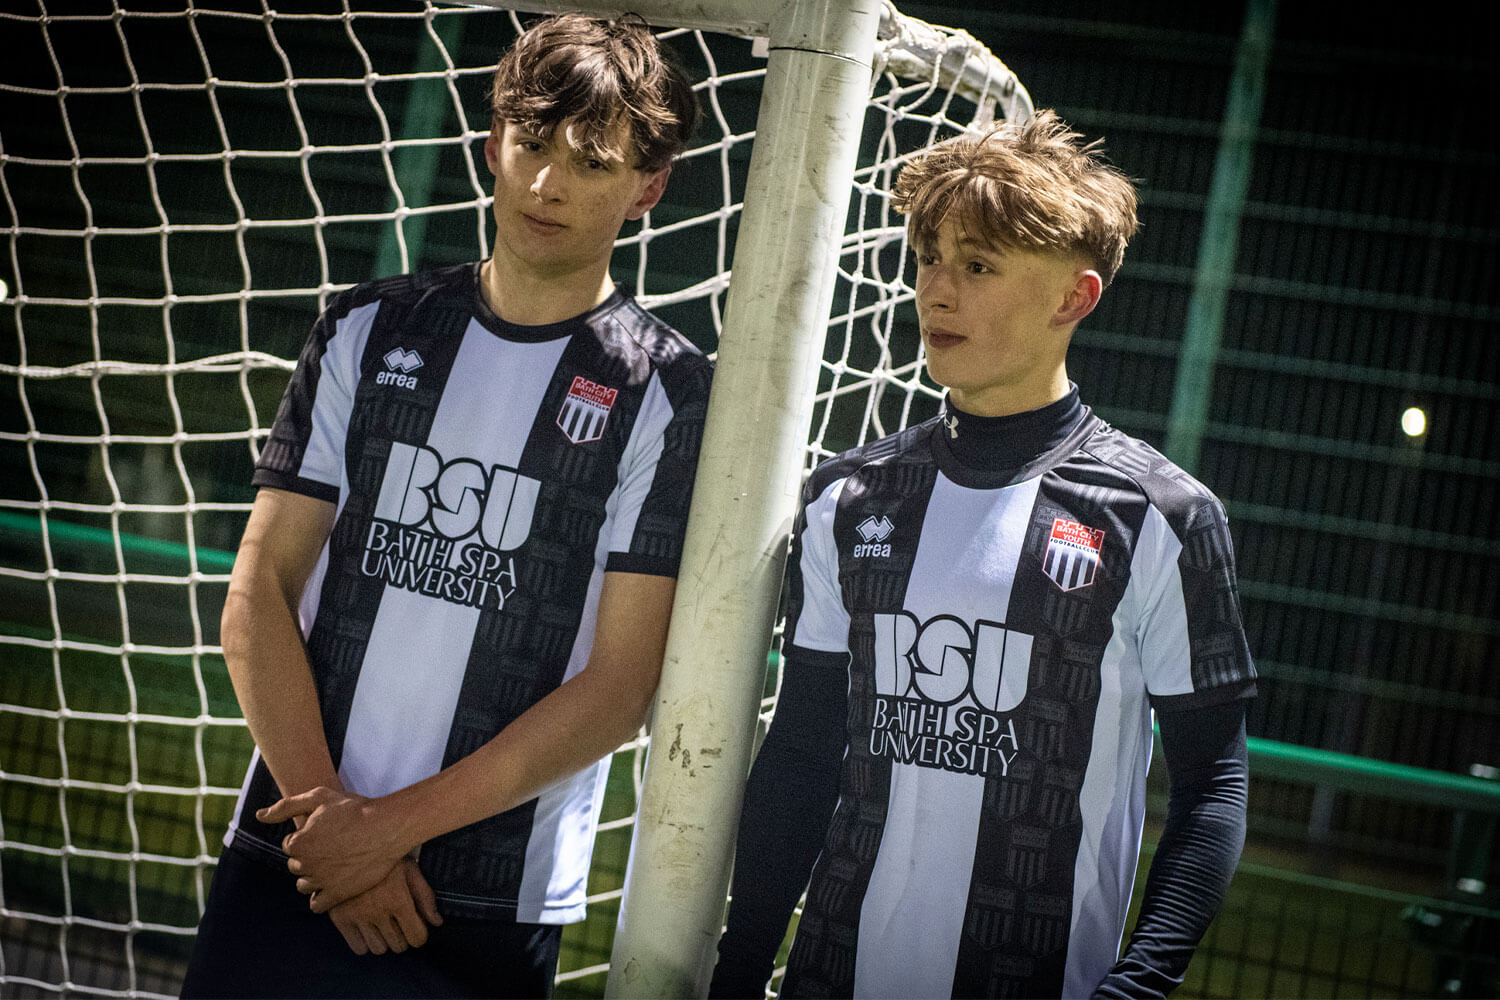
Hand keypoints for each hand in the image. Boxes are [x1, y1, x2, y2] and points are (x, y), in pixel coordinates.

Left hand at [257, 786, 406, 910]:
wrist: (386, 827)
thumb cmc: (353, 809)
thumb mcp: (318, 797)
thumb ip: (285, 806)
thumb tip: (259, 816)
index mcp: (298, 843)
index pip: (290, 845)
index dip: (306, 836)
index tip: (324, 831)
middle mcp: (306, 865)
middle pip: (296, 866)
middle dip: (309, 857)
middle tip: (331, 845)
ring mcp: (321, 881)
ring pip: (304, 885)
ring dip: (313, 876)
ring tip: (333, 863)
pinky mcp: (338, 894)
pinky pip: (317, 905)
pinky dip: (320, 897)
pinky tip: (332, 885)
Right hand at [328, 857, 442, 954]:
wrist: (349, 844)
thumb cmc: (384, 856)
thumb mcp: (410, 869)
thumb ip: (425, 897)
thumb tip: (437, 922)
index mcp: (398, 900)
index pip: (417, 938)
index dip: (420, 934)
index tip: (417, 927)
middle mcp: (378, 912)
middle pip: (399, 946)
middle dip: (404, 936)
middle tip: (400, 922)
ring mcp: (357, 917)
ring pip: (379, 949)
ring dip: (384, 940)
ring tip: (384, 924)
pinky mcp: (340, 919)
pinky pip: (358, 948)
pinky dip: (365, 943)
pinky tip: (368, 928)